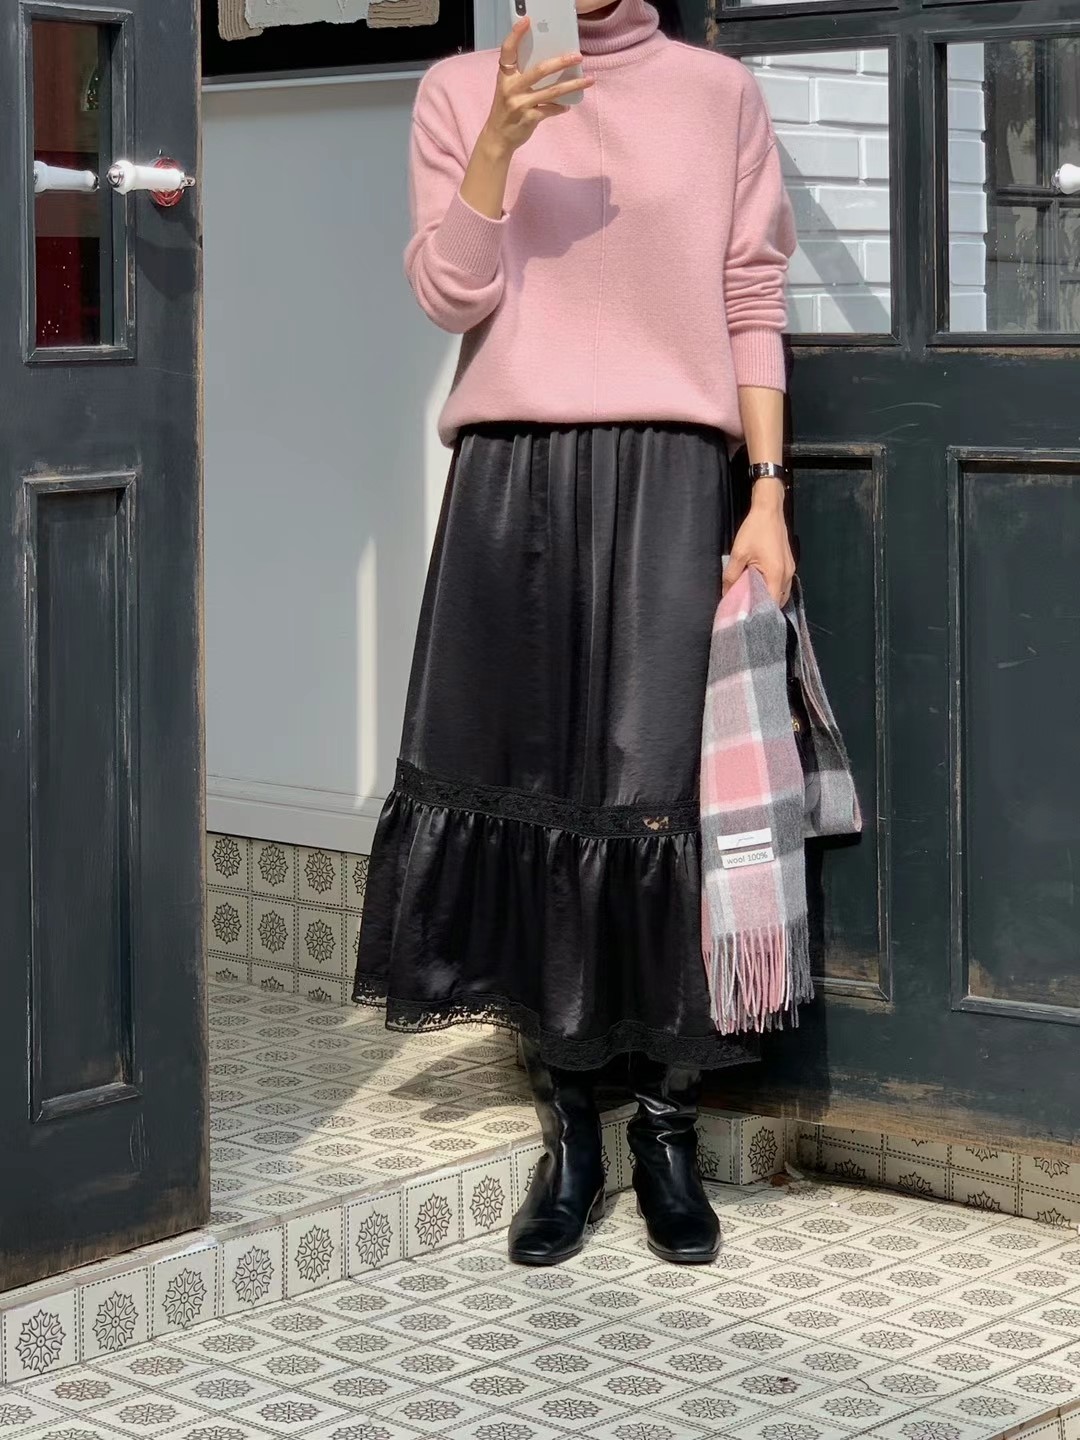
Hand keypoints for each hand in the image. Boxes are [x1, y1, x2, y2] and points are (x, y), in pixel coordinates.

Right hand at [482, 18, 593, 156]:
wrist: (498, 138)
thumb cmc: (506, 110)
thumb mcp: (508, 89)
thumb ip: (522, 76)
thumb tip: (550, 64)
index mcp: (505, 76)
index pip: (507, 50)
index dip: (515, 35)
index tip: (527, 21)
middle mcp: (511, 88)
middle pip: (540, 70)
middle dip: (561, 62)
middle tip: (578, 57)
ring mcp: (521, 104)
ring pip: (552, 91)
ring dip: (573, 85)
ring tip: (588, 80)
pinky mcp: (530, 118)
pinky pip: (551, 109)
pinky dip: (561, 107)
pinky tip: (567, 106)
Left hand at [722, 478, 794, 606]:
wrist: (769, 509)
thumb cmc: (754, 530)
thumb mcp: (738, 553)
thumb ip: (731, 576)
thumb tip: (726, 594)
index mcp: (777, 575)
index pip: (771, 604)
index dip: (760, 613)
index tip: (747, 619)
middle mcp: (788, 575)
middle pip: (778, 601)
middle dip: (764, 608)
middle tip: (747, 611)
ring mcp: (791, 569)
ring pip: (782, 592)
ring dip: (769, 598)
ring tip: (752, 601)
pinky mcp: (789, 564)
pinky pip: (783, 583)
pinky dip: (773, 589)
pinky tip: (760, 587)